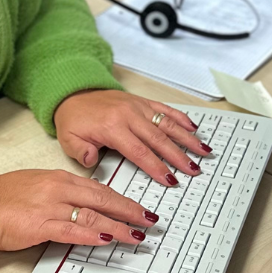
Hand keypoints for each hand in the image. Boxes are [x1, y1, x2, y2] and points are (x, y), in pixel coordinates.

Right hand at [0, 168, 156, 252]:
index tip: (137, 208)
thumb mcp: (36, 185)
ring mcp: (51, 206)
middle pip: (103, 199)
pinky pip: (73, 230)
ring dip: (119, 226)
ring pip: (93, 215)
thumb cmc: (3, 197)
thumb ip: (60, 192)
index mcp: (58, 178)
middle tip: (149, 220)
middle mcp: (58, 188)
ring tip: (137, 234)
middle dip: (130, 210)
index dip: (121, 199)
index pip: (98, 188)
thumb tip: (82, 204)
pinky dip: (93, 234)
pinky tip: (107, 238)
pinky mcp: (41, 225)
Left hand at [53, 90, 210, 184]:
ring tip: (203, 151)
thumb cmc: (73, 119)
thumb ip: (81, 153)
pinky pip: (164, 109)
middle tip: (193, 170)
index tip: (170, 180)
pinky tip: (194, 128)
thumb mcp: (69, 139)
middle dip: (178, 156)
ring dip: (186, 138)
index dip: (156, 167)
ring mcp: (137, 106)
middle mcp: (128, 114)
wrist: (73, 92)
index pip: (139, 152)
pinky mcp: (141, 101)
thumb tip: (92, 161)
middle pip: (158, 139)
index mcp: (112, 127)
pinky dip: (180, 118)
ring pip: (166, 123)